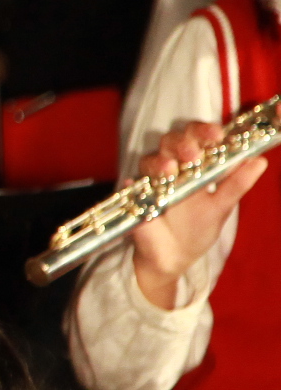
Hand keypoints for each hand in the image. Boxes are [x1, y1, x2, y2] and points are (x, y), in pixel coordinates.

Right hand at [127, 118, 263, 308]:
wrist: (174, 258)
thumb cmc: (197, 229)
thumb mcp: (222, 207)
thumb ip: (237, 184)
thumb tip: (260, 161)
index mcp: (197, 165)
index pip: (200, 137)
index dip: (206, 131)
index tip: (217, 135)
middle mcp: (174, 167)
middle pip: (172, 141)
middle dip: (182, 143)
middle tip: (192, 154)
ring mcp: (152, 180)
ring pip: (150, 158)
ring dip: (159, 161)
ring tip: (169, 170)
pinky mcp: (134, 196)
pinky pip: (129, 185)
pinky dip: (132, 183)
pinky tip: (134, 184)